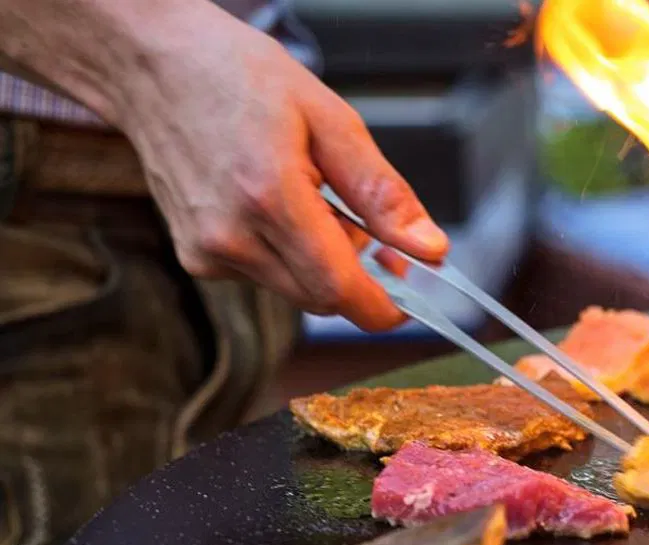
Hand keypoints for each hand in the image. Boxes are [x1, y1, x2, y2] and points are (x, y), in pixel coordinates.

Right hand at [112, 3, 446, 330]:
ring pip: (295, 290)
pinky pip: (264, 276)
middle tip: (373, 233)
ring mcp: (207, 252)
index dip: (384, 306)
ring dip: (322, 264)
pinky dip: (287, 255)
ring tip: (315, 200)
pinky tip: (275, 206)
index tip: (411, 299)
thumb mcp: (329, 119)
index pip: (340, 290)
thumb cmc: (236, 77)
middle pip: (322, 298)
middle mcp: (231, 236)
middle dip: (359, 277)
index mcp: (268, 196)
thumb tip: (429, 248)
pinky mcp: (195, 257)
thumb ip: (382, 192)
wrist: (151, 65)